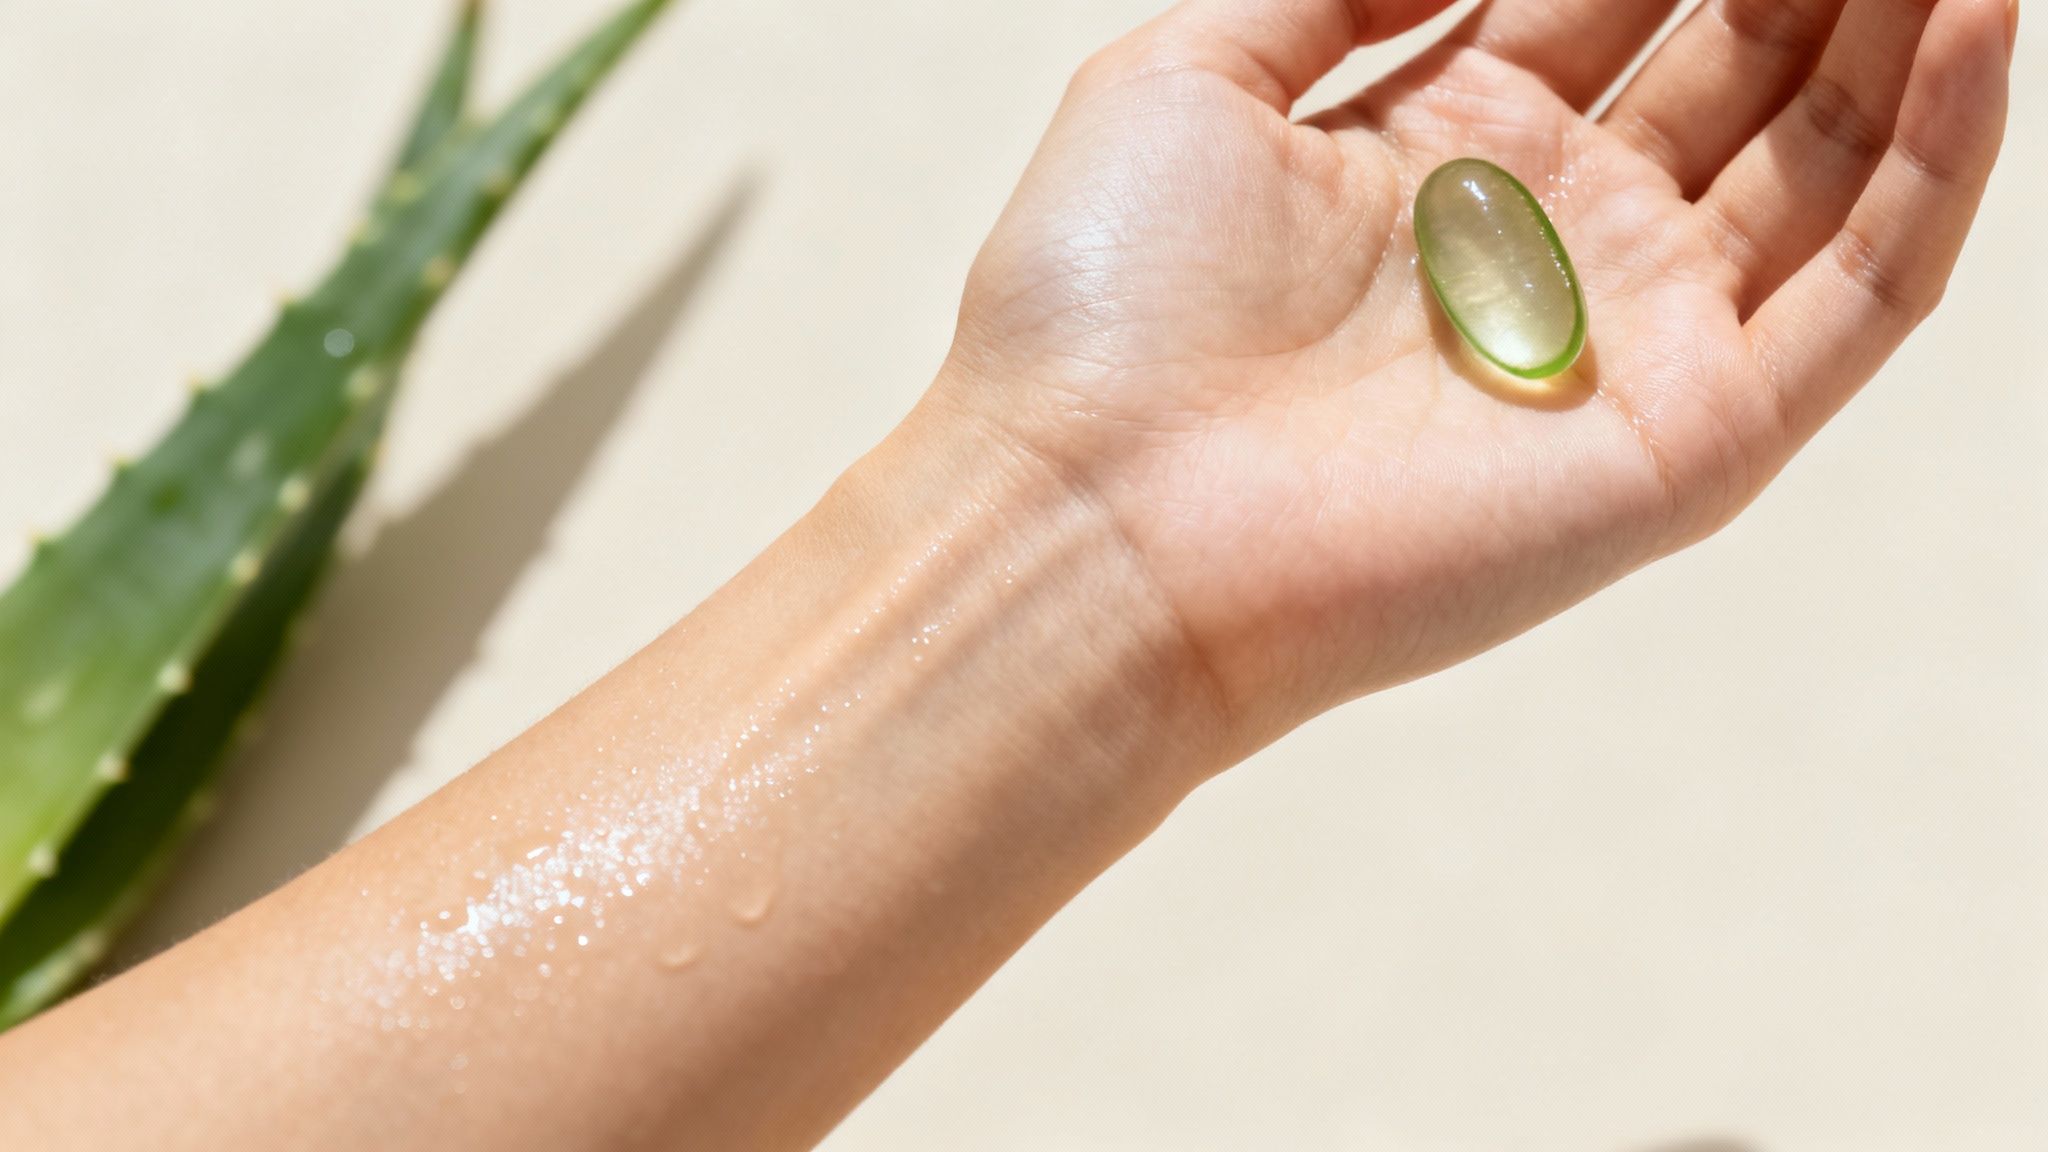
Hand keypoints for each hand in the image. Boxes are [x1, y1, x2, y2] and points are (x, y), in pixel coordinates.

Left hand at [932, 0, 2013, 736]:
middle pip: (1737, 58)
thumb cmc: (1099, 305)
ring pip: (1826, 157)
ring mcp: (1626, 339)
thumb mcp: (1197, 74)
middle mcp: (1545, 236)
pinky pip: (1861, 294)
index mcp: (1437, 147)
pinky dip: (1941, 158)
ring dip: (1907, 26)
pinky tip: (1981, 20)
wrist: (1085, 518)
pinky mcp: (1686, 442)